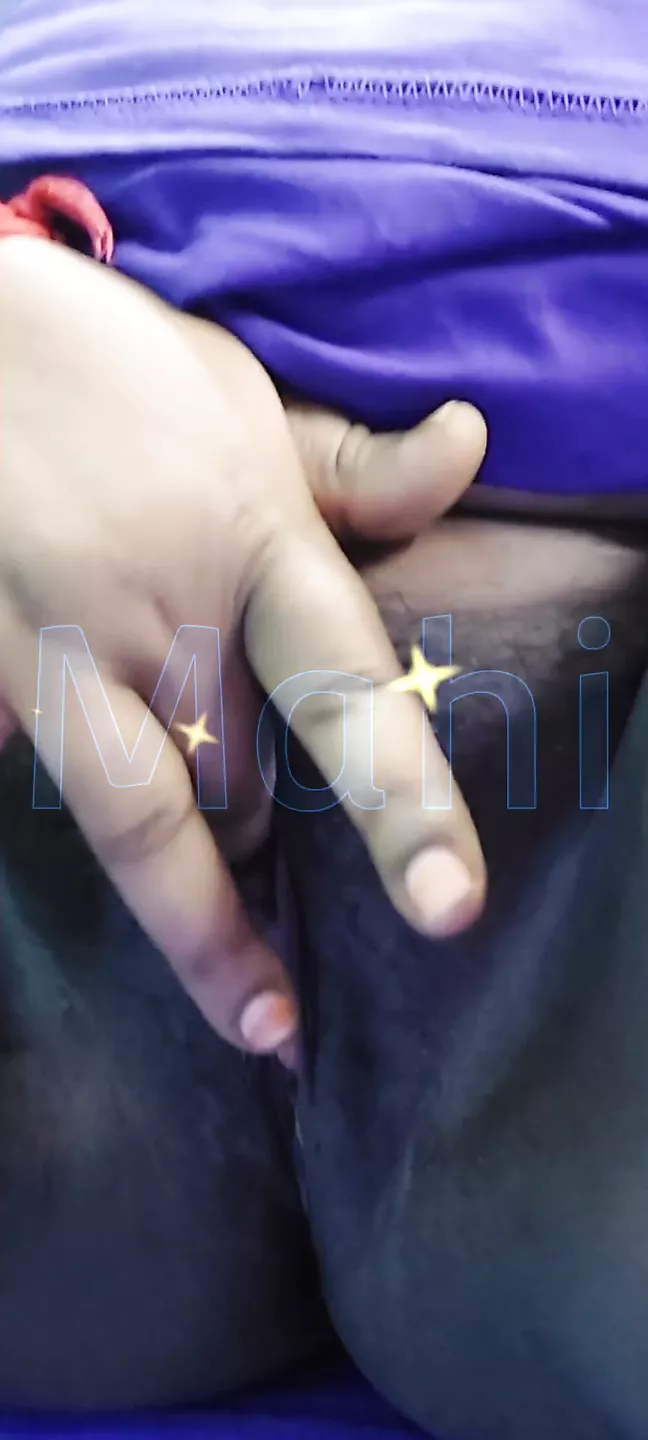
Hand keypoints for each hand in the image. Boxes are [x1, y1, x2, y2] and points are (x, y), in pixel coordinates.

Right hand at [0, 238, 486, 1056]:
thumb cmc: (113, 368)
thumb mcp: (246, 396)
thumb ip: (360, 464)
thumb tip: (470, 446)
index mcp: (253, 544)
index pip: (348, 697)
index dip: (403, 808)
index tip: (445, 908)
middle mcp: (155, 618)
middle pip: (238, 793)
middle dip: (265, 842)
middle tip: (283, 865)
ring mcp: (56, 654)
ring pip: (142, 823)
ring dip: (197, 903)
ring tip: (254, 1005)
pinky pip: (62, 786)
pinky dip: (118, 820)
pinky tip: (137, 838)